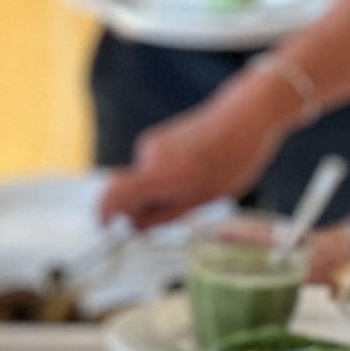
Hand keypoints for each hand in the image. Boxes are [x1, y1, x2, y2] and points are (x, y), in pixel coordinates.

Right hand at [101, 94, 278, 229]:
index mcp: (160, 175)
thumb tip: (137, 228)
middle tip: (173, 213)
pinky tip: (190, 175)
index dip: (106, 216)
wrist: (243, 120)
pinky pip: (150, 168)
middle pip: (128, 192)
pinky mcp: (156, 139)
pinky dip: (163, 178)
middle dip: (142, 208)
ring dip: (158, 193)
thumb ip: (164, 215)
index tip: (110, 231)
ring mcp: (150, 144)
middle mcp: (148, 156)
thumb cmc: (230, 161)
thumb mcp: (200, 200)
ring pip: (142, 181)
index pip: (114, 197)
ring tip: (193, 189)